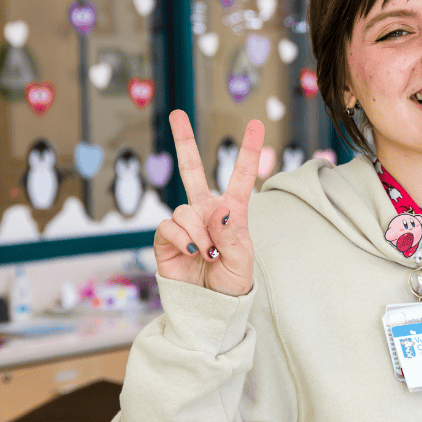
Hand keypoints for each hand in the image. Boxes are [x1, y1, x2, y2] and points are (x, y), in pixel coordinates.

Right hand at [152, 110, 264, 295]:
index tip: (255, 124)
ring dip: (200, 233)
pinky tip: (192, 251)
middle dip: (184, 141)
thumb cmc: (232, 283)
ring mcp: (184, 223)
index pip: (241, 177)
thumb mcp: (243, 259)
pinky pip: (171, 225)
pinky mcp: (166, 238)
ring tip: (208, 254)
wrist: (209, 308)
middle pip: (192, 170)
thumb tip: (220, 208)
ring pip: (187, 210)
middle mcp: (206, 211)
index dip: (249, 151)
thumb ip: (233, 233)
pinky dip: (183, 238)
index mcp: (233, 212)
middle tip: (177, 114)